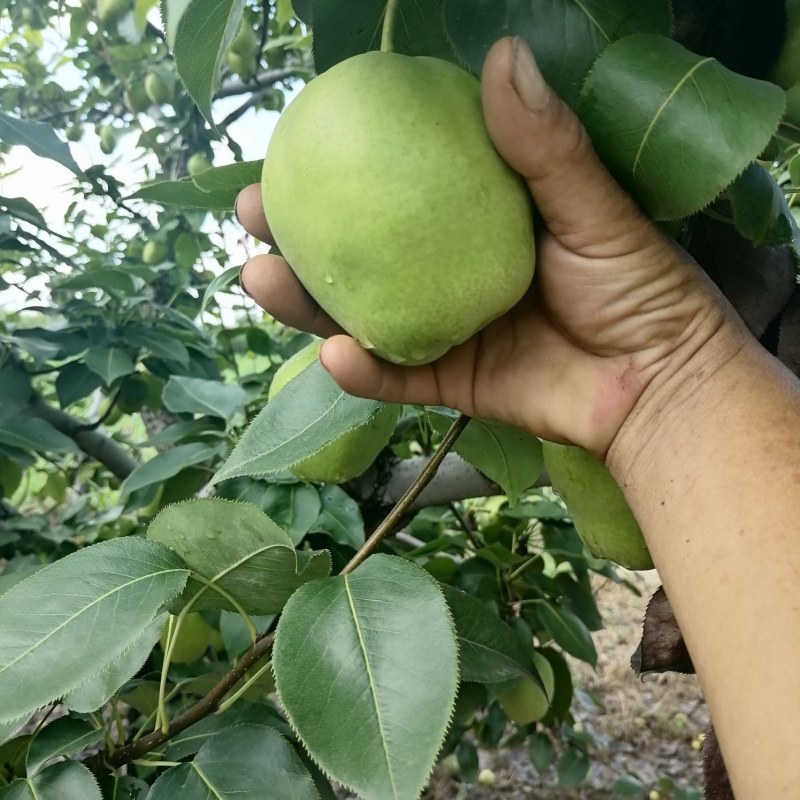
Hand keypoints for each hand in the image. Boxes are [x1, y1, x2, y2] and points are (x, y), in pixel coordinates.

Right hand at [237, 36, 739, 459]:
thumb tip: (500, 53)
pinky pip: (398, 377)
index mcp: (476, 223)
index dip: (343, 170)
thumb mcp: (592, 209)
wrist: (661, 383)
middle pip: (361, 254)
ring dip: (306, 305)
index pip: (398, 190)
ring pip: (361, 315)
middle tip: (251, 213)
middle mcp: (449, 272)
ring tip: (259, 278)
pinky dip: (364, 373)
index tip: (294, 144)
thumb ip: (544, 145)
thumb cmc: (638, 287)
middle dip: (299, 237)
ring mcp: (446, 329)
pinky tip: (334, 356)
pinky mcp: (452, 382)